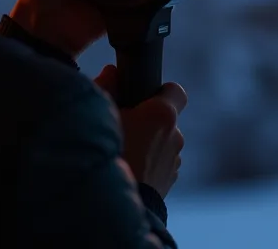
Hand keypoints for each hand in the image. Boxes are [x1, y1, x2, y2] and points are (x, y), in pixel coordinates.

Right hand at [94, 64, 186, 197]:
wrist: (113, 206)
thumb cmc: (107, 155)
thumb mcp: (100, 115)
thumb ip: (107, 86)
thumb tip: (112, 72)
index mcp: (163, 114)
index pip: (176, 90)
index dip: (162, 91)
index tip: (144, 97)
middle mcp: (176, 135)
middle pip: (166, 118)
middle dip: (149, 120)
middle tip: (124, 127)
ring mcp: (175, 159)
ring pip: (163, 142)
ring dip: (149, 143)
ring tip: (124, 152)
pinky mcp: (170, 180)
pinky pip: (161, 163)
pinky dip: (149, 163)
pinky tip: (129, 168)